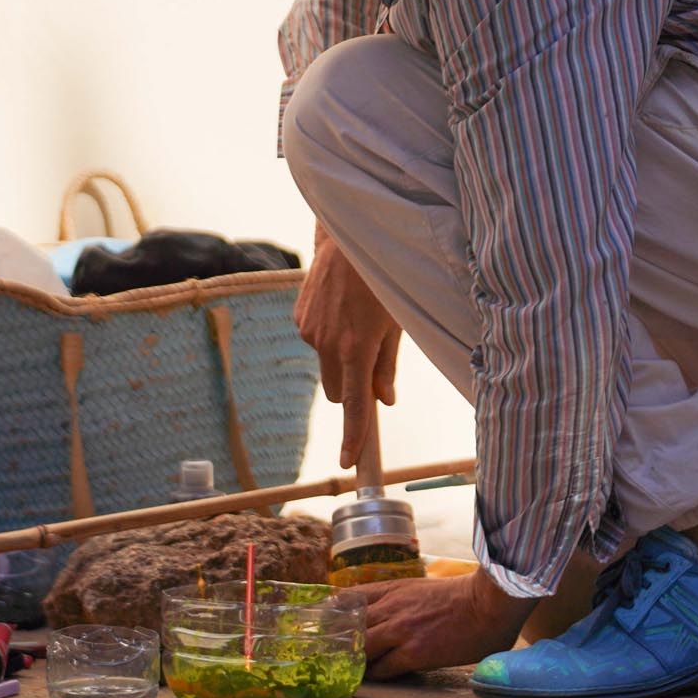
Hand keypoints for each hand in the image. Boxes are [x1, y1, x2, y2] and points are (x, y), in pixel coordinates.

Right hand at [294, 225, 400, 467]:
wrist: (349, 234)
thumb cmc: (384, 275)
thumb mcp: (398, 321)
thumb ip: (387, 365)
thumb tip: (384, 400)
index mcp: (355, 349)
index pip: (356, 407)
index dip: (355, 438)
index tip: (351, 462)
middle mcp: (326, 345)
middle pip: (339, 392)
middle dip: (354, 390)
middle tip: (373, 366)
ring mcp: (308, 331)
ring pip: (327, 366)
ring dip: (342, 359)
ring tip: (361, 322)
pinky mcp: (299, 317)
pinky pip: (317, 342)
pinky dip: (331, 337)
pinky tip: (344, 308)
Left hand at [350, 570, 538, 679]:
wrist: (488, 605)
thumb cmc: (461, 597)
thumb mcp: (420, 587)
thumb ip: (397, 598)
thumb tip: (380, 613)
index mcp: (392, 588)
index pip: (348, 599)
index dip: (334, 615)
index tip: (326, 628)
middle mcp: (391, 607)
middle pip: (348, 627)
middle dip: (339, 642)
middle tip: (333, 656)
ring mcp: (400, 630)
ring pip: (361, 649)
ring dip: (355, 661)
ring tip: (351, 671)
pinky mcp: (414, 653)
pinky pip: (383, 669)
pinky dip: (376, 675)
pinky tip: (376, 678)